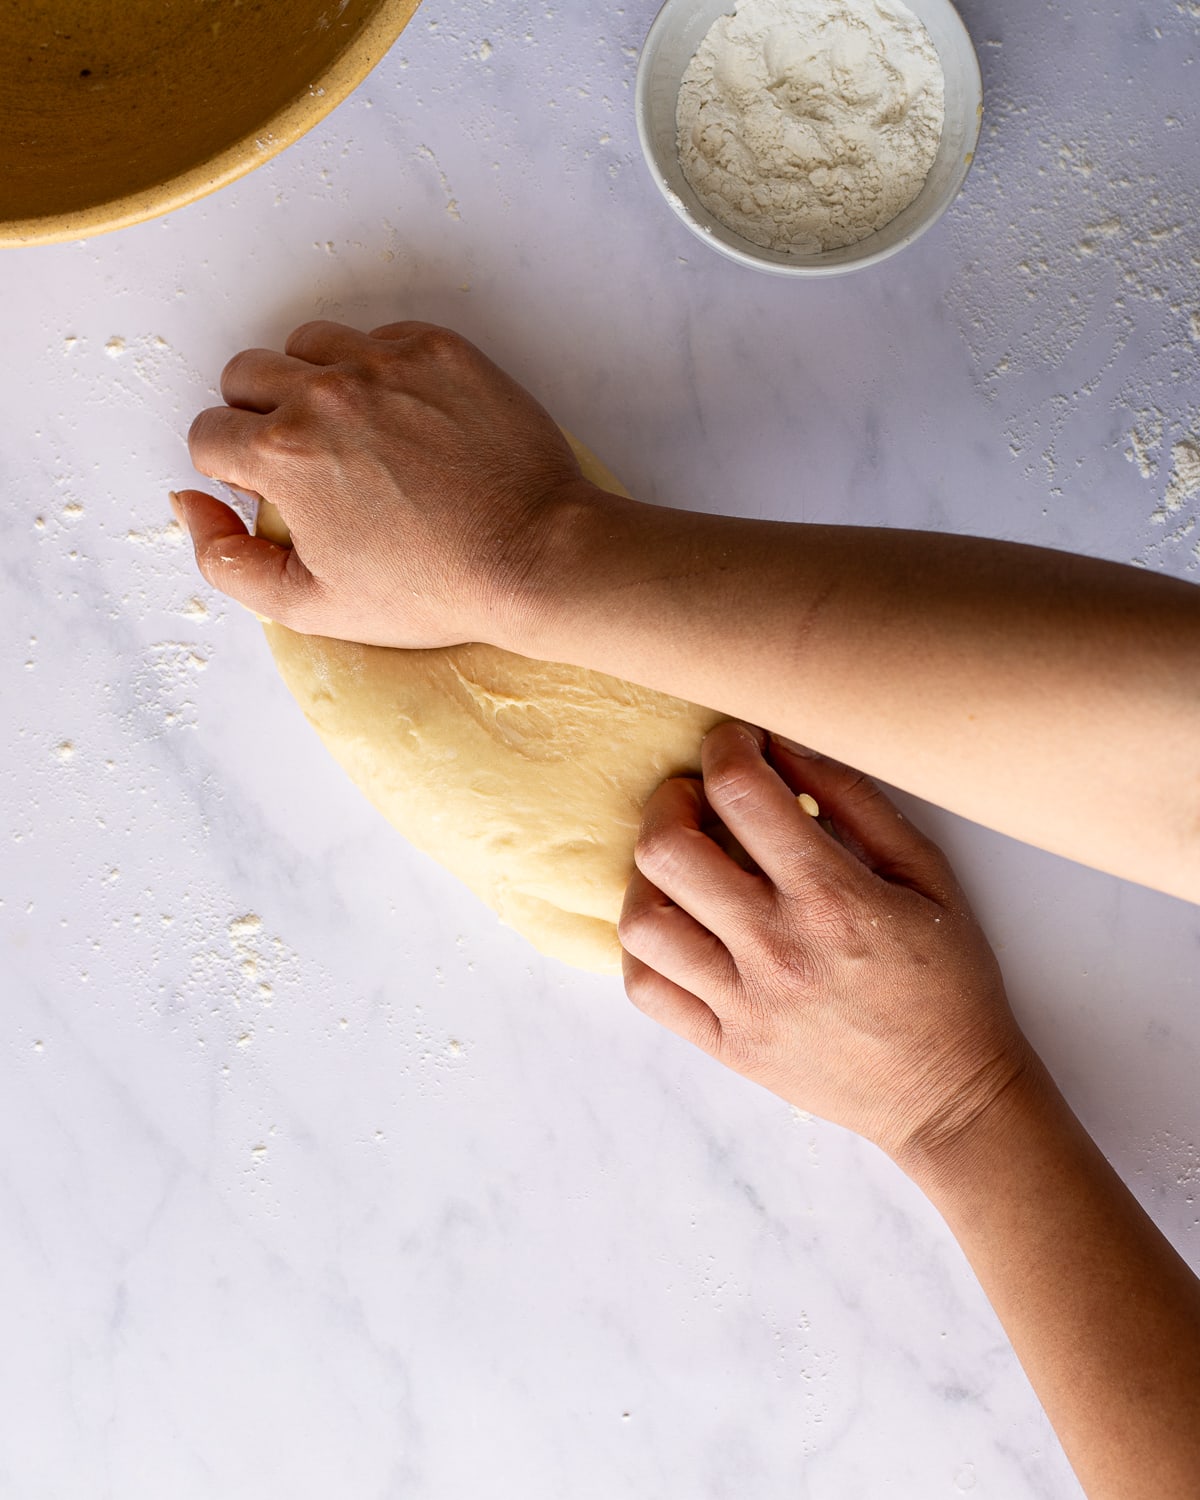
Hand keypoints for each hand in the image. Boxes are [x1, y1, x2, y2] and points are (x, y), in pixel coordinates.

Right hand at [177, 320, 592, 646]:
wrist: (535, 556)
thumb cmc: (433, 588)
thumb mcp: (312, 606)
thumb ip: (225, 559)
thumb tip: (189, 503)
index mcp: (283, 452)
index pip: (207, 433)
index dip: (231, 471)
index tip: (270, 492)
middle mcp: (326, 392)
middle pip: (245, 375)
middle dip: (257, 417)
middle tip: (306, 463)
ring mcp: (386, 361)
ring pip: (308, 344)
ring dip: (311, 382)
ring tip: (353, 434)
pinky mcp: (439, 348)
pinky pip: (379, 337)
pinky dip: (378, 371)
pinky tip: (408, 421)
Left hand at [619, 722, 1034, 1164]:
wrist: (950, 1096)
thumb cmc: (948, 981)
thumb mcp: (927, 873)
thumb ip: (855, 801)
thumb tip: (787, 744)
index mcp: (833, 898)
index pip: (741, 793)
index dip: (727, 747)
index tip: (736, 744)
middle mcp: (777, 948)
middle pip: (668, 849)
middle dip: (672, 799)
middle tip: (698, 798)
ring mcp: (743, 1003)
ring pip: (643, 919)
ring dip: (650, 874)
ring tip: (683, 865)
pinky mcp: (724, 1045)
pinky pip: (645, 987)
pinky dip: (644, 944)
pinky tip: (677, 923)